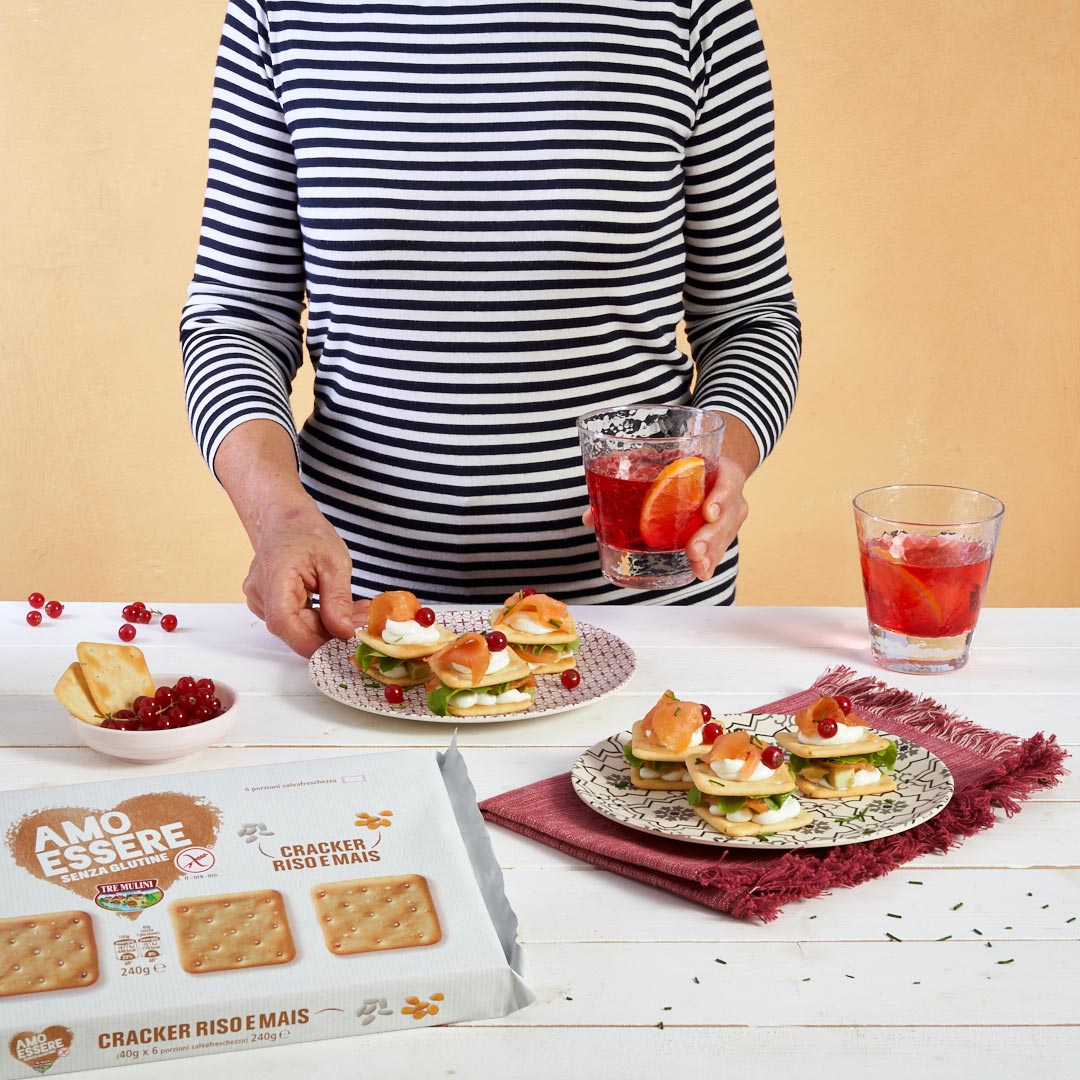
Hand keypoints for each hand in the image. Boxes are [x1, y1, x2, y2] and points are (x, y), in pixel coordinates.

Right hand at [242, 504, 367, 657]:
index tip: (339, 650)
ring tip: (358, 612)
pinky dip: (319, 619)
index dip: (309, 642)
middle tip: (364, 624)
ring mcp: (261, 600)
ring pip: (296, 627)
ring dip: (328, 627)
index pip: (283, 622)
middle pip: (293, 628)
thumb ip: (338, 599)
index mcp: (275, 576)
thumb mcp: (334, 562)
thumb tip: (343, 633)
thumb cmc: (307, 533)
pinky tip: (341, 610)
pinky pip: (295, 620)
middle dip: (330, 633)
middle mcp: (260, 592)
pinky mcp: (268, 605)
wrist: (285, 520)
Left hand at [580, 456, 748, 581]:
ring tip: (698, 567)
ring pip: (724, 535)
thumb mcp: (660, 462)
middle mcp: (726, 493)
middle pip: (728, 516)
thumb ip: (627, 481)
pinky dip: (708, 560)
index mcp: (717, 467)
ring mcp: (727, 514)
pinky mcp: (720, 530)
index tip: (708, 512)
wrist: (703, 464)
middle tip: (693, 550)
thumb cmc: (677, 463)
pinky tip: (700, 571)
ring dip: (710, 553)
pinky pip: (718, 546)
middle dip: (710, 536)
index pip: (727, 480)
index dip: (721, 496)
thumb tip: (589, 517)